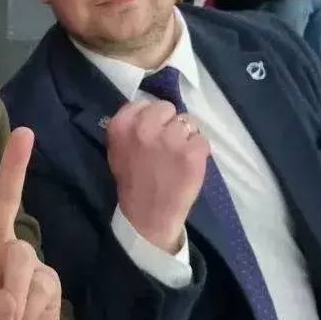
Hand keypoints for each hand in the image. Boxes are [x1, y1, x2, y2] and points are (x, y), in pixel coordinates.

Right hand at [107, 100, 209, 253]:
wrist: (148, 215)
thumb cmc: (133, 181)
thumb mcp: (118, 149)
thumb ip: (130, 127)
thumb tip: (149, 111)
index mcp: (121, 126)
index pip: (144, 103)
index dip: (151, 118)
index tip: (151, 134)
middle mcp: (144, 128)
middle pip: (168, 108)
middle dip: (170, 123)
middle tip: (166, 145)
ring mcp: (170, 139)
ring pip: (189, 123)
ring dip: (186, 138)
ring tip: (177, 158)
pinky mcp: (192, 152)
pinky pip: (202, 140)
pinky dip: (199, 152)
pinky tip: (188, 166)